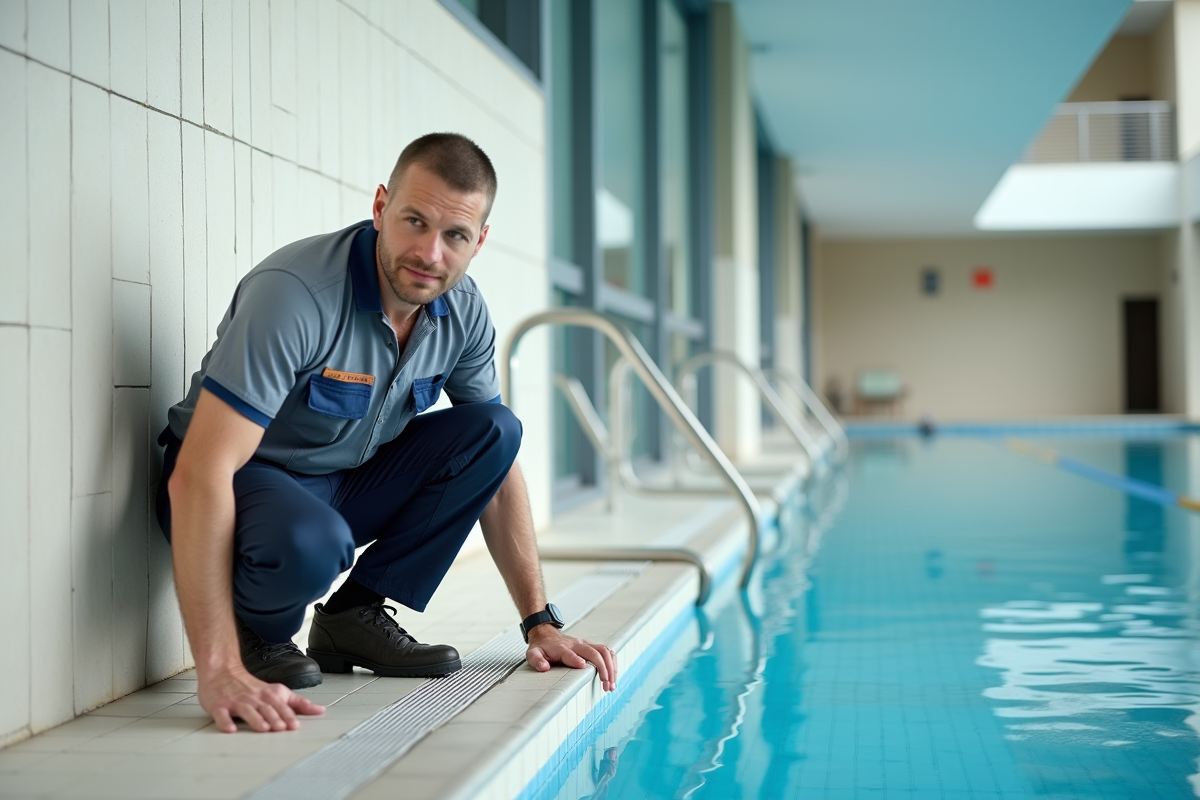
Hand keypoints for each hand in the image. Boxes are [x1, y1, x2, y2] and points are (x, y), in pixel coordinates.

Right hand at [197, 667, 325, 732]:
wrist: (223, 672)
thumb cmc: (251, 687)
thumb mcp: (278, 692)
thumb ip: (298, 703)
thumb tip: (320, 710)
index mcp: (269, 695)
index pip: (281, 705)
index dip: (288, 715)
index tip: (295, 725)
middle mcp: (254, 698)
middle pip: (266, 708)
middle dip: (274, 718)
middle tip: (281, 728)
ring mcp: (236, 702)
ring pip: (247, 710)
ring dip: (255, 719)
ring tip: (263, 728)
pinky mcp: (219, 706)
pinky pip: (222, 714)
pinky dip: (225, 722)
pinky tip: (230, 728)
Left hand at [526, 627, 617, 691]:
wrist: (546, 634)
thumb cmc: (541, 647)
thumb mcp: (533, 653)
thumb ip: (537, 660)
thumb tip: (544, 667)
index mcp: (562, 648)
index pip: (571, 653)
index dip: (576, 660)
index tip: (584, 667)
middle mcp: (576, 644)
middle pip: (595, 652)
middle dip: (604, 669)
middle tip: (607, 686)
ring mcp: (585, 644)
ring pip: (604, 651)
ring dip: (611, 667)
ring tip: (612, 684)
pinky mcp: (590, 645)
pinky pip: (607, 651)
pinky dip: (613, 663)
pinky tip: (614, 675)